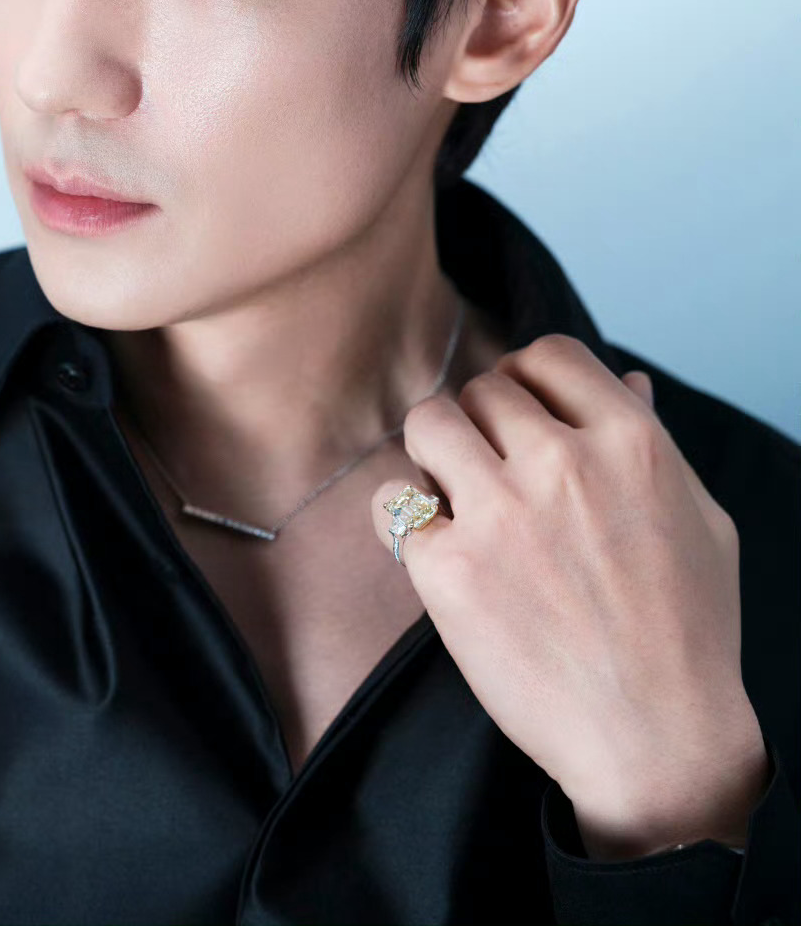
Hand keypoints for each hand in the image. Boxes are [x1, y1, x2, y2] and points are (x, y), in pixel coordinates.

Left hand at [371, 333, 770, 859]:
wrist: (656, 741)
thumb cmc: (687, 634)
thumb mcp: (700, 518)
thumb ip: (653, 441)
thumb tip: (626, 381)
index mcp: (630, 442)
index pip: (548, 355)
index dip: (528, 378)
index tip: (522, 413)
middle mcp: (562, 464)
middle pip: (484, 389)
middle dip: (483, 424)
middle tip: (490, 469)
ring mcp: (501, 514)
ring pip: (429, 423)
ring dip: (435, 452)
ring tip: (451, 491)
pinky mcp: (448, 568)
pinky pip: (395, 504)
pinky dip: (406, 520)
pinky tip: (434, 548)